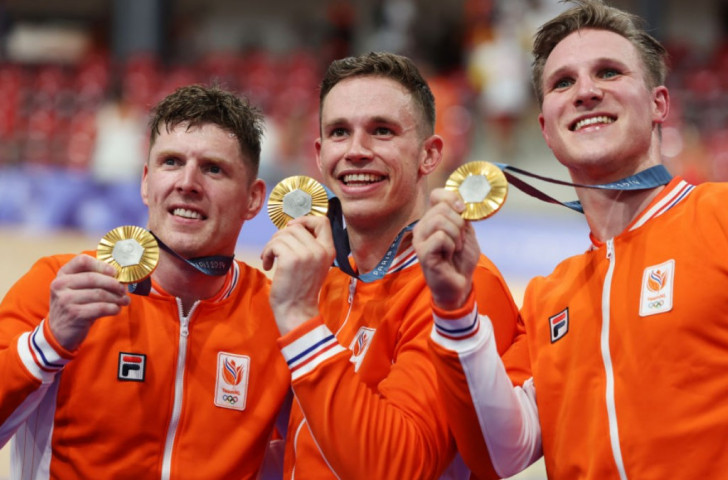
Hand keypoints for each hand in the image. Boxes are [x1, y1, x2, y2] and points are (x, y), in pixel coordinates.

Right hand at [49, 254, 129, 350]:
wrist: (59, 331)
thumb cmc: (74, 305)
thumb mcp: (75, 288)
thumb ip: (91, 278)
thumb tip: (119, 274)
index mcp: (63, 274)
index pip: (82, 261)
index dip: (101, 265)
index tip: (115, 272)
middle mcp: (61, 285)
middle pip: (94, 278)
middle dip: (114, 283)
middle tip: (124, 289)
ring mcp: (66, 300)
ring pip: (100, 294)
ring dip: (117, 297)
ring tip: (125, 300)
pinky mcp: (75, 314)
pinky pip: (101, 308)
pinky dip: (113, 308)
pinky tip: (117, 309)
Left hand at [261, 215, 334, 334]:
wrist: (296, 310)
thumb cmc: (301, 289)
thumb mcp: (314, 264)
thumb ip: (309, 245)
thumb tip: (291, 226)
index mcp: (329, 250)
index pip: (323, 221)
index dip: (305, 220)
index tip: (292, 229)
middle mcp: (320, 250)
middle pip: (296, 226)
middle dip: (281, 236)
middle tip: (276, 251)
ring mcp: (307, 254)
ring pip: (283, 234)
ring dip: (272, 245)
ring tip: (271, 259)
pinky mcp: (291, 259)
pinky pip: (274, 244)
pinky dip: (267, 253)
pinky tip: (268, 265)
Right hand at [413, 188, 479, 310]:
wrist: (460, 284)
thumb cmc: (461, 259)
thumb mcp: (466, 232)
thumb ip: (463, 216)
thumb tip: (463, 200)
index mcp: (432, 218)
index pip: (437, 194)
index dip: (452, 198)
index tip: (463, 210)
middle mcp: (422, 226)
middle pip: (442, 208)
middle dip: (459, 223)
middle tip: (459, 239)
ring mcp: (420, 240)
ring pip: (440, 221)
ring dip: (456, 235)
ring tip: (454, 248)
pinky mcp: (422, 253)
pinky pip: (440, 237)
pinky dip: (451, 246)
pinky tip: (448, 255)